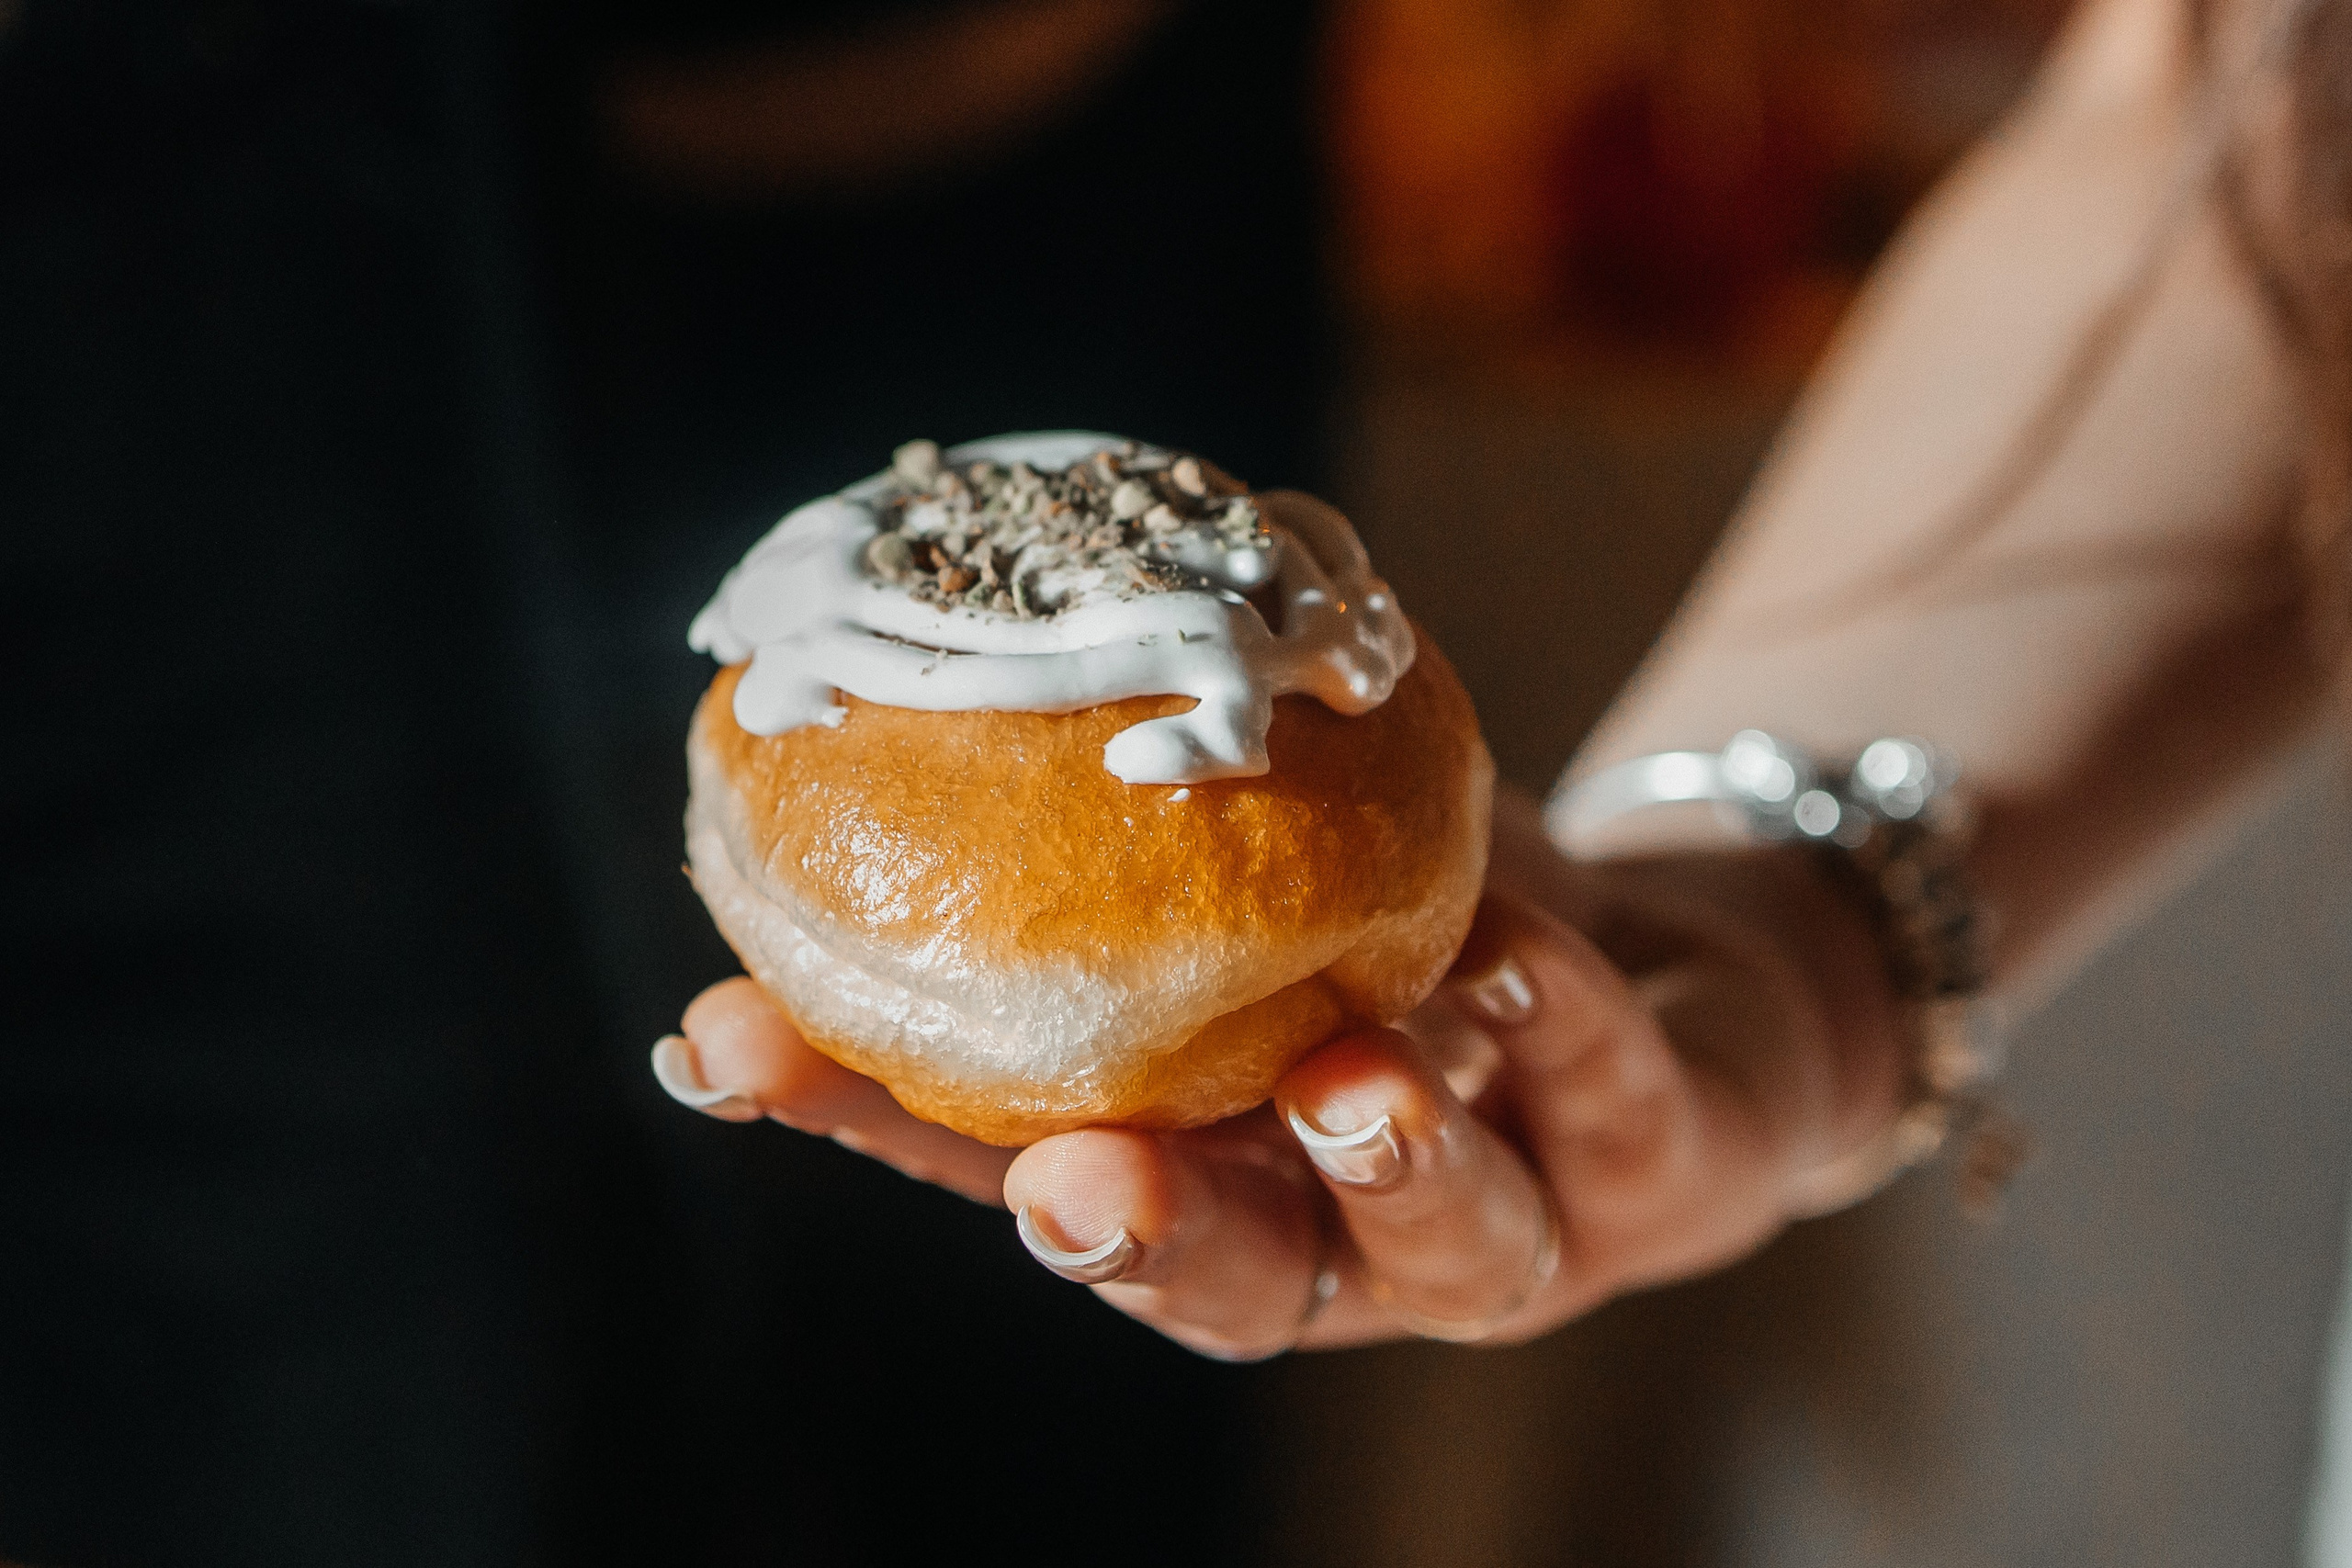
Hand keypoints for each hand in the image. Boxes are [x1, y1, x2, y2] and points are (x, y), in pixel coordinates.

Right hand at [659, 791, 1907, 1356]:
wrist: (1680, 978)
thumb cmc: (1429, 916)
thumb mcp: (1277, 836)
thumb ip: (1141, 783)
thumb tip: (960, 601)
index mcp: (1209, 1157)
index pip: (1014, 1159)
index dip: (873, 1125)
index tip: (734, 1045)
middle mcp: (1344, 1230)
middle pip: (1226, 1277)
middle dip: (1140, 1239)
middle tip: (1069, 1181)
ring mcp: (1512, 1223)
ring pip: (1440, 1245)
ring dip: (1384, 1166)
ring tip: (1345, 1085)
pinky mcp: (1660, 1166)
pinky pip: (1613, 1097)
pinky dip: (1559, 1017)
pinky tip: (1512, 942)